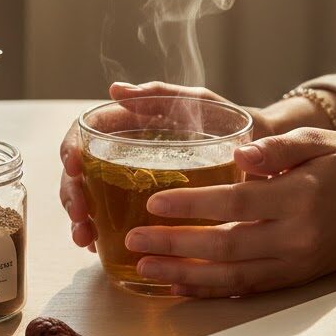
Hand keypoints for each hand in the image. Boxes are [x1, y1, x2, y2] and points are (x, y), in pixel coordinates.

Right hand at [58, 82, 274, 250]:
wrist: (263, 151)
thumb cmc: (229, 120)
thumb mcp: (197, 102)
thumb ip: (161, 95)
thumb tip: (116, 90)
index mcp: (130, 125)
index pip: (86, 133)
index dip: (71, 148)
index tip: (73, 166)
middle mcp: (123, 153)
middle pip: (80, 172)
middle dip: (72, 193)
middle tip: (81, 214)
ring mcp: (131, 181)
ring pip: (90, 198)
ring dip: (81, 218)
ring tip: (85, 237)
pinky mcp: (144, 206)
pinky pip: (111, 219)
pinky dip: (99, 232)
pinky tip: (97, 246)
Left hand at [124, 128, 335, 296]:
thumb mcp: (316, 141)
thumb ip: (277, 147)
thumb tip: (241, 153)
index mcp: (299, 197)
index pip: (236, 204)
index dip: (193, 206)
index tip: (155, 202)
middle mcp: (297, 237)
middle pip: (226, 247)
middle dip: (175, 246)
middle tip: (134, 240)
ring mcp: (296, 263)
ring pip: (232, 277)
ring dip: (185, 275)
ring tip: (145, 268)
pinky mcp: (294, 278)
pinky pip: (247, 289)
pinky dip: (211, 290)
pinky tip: (180, 286)